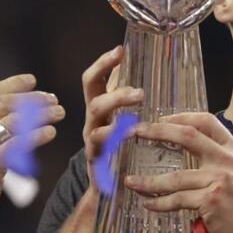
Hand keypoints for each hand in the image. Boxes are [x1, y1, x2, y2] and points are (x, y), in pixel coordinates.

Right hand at [0, 74, 65, 232]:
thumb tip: (12, 112)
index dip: (12, 84)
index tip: (32, 81)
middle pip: (5, 104)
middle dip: (33, 99)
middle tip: (53, 100)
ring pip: (13, 121)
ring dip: (40, 115)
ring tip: (59, 114)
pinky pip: (15, 146)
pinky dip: (35, 137)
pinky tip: (50, 133)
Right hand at [81, 46, 143, 189]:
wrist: (105, 183)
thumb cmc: (117, 144)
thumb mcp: (119, 117)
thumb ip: (125, 97)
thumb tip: (138, 69)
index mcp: (98, 107)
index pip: (94, 80)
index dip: (103, 64)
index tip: (120, 50)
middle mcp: (92, 121)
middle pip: (95, 100)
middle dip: (115, 93)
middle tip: (140, 92)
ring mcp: (92, 140)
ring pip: (97, 124)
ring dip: (116, 113)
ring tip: (137, 113)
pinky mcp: (97, 159)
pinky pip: (102, 147)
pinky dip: (115, 141)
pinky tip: (130, 137)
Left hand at [123, 113, 232, 232]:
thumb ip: (220, 160)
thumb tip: (191, 148)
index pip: (206, 122)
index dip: (180, 117)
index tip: (159, 120)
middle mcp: (228, 161)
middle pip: (187, 136)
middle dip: (156, 131)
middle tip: (134, 132)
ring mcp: (220, 180)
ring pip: (175, 176)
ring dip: (148, 181)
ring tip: (131, 182)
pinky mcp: (211, 201)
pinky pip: (177, 200)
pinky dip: (159, 203)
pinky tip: (148, 204)